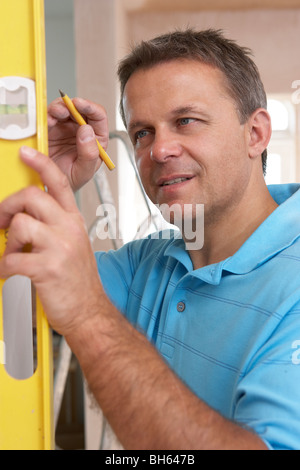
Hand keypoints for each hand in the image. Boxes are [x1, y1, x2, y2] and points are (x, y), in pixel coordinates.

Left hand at [0, 146, 102, 334]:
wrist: (89, 311)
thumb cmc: (78, 280)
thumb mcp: (72, 244)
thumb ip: (53, 225)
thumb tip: (23, 215)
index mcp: (74, 221)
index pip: (59, 183)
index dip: (41, 164)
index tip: (27, 153)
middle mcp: (68, 229)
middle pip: (31, 196)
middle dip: (7, 206)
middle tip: (2, 221)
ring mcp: (59, 247)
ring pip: (19, 224)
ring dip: (7, 241)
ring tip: (14, 254)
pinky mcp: (47, 268)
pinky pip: (11, 258)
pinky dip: (4, 267)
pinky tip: (10, 272)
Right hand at [48, 97, 108, 191]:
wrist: (50, 187)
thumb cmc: (70, 181)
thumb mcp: (84, 172)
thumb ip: (89, 154)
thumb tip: (87, 130)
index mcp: (96, 140)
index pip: (98, 117)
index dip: (91, 108)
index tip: (81, 105)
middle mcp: (82, 131)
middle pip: (80, 109)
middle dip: (73, 105)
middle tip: (66, 107)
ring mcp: (66, 128)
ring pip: (64, 109)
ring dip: (59, 107)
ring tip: (56, 114)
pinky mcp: (50, 129)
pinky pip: (49, 117)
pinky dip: (47, 115)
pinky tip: (48, 121)